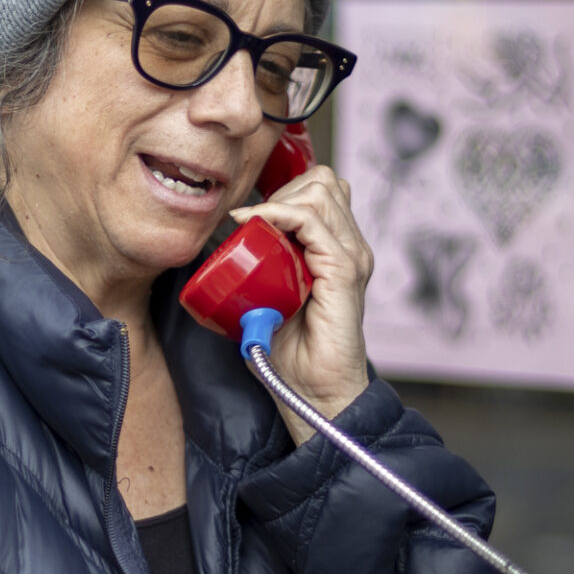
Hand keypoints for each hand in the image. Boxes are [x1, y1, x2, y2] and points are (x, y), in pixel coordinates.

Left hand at [229, 164, 372, 443]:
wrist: (314, 391)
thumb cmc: (290, 352)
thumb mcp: (269, 296)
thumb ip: (258, 269)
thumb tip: (221, 243)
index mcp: (338, 250)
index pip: (320, 190)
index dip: (284, 190)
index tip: (248, 214)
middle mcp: (351, 247)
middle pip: (323, 181)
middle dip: (281, 189)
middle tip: (253, 222)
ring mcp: (352, 256)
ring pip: (320, 191)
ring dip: (278, 201)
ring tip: (255, 227)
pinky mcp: (345, 270)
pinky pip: (312, 220)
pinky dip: (278, 214)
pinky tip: (254, 224)